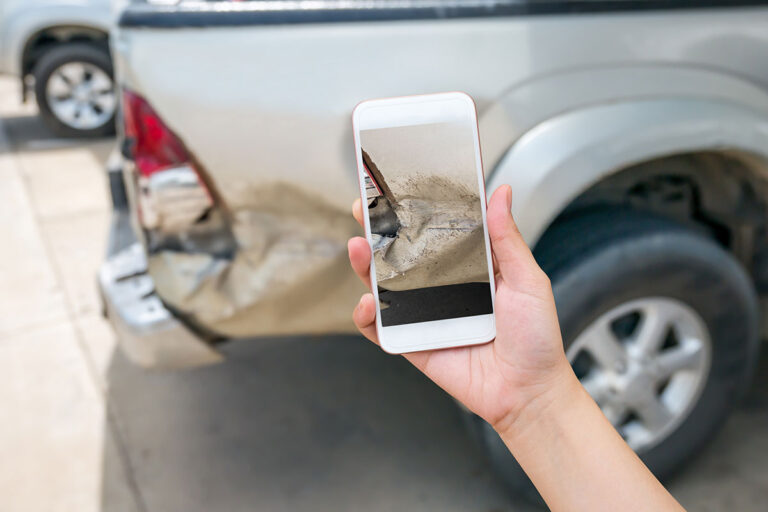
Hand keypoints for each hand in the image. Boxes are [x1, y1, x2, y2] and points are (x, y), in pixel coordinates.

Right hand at [348, 185, 576, 432]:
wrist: (529, 391)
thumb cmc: (536, 337)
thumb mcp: (527, 280)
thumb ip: (507, 238)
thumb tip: (501, 192)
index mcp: (468, 266)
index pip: (434, 231)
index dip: (413, 210)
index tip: (396, 187)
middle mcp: (442, 287)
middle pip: (401, 254)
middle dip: (378, 231)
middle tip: (364, 208)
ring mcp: (425, 315)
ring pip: (385, 286)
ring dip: (365, 266)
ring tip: (359, 248)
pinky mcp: (413, 343)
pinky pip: (382, 329)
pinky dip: (367, 317)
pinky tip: (367, 303)